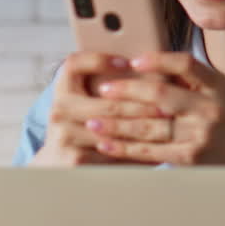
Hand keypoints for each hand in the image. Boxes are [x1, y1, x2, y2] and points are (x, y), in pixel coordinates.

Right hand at [30, 52, 162, 166]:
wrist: (56, 165)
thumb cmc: (80, 128)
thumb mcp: (82, 103)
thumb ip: (102, 87)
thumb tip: (142, 67)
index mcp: (62, 89)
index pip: (74, 64)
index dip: (99, 60)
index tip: (127, 62)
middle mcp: (59, 110)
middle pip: (109, 104)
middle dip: (143, 104)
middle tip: (169, 103)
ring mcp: (65, 136)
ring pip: (116, 131)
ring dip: (145, 129)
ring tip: (168, 124)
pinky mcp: (74, 160)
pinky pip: (114, 154)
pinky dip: (137, 153)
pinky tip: (156, 149)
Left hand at [85, 52, 224, 165]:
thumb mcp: (217, 95)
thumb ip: (189, 80)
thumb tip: (146, 63)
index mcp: (215, 87)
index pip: (185, 64)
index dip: (157, 60)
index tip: (133, 61)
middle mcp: (209, 109)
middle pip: (160, 94)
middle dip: (126, 90)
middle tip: (102, 90)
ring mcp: (200, 135)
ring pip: (149, 126)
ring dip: (116, 124)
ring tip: (93, 121)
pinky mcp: (190, 159)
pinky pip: (151, 151)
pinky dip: (125, 148)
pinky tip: (107, 145)